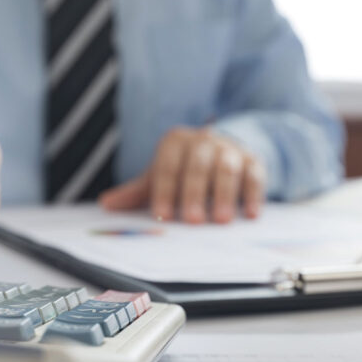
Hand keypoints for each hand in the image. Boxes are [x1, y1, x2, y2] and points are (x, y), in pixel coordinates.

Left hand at [99, 127, 265, 223]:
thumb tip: (107, 204)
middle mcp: (203, 141)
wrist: (220, 152)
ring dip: (224, 194)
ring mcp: (230, 150)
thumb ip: (136, 192)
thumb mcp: (160, 177)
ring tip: (222, 220)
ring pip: (226, 168)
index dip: (164, 190)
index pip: (167, 165)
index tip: (162, 214)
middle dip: (195, 193)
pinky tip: (250, 214)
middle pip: (198, 165)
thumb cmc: (184, 169)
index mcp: (175, 142)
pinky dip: (253, 194)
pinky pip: (254, 175)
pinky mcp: (253, 161)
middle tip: (193, 220)